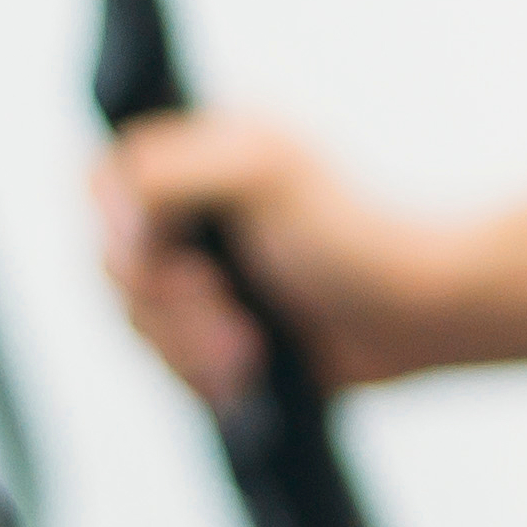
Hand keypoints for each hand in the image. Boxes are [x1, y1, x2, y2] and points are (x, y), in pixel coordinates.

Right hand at [91, 111, 470, 398]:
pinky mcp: (216, 333)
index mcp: (197, 151)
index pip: (103, 183)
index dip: (117, 230)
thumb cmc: (360, 229)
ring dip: (188, 347)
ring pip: (137, 324)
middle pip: (113, 266)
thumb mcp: (260, 171)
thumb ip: (168, 174)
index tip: (157, 259)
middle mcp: (190, 209)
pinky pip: (169, 365)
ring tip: (250, 349)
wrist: (423, 311)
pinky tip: (250, 372)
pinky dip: (203, 375)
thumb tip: (114, 224)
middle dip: (168, 305)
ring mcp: (201, 275)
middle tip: (229, 313)